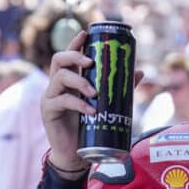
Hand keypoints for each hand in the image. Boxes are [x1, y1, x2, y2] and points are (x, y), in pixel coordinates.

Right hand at [41, 31, 142, 175]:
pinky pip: (62, 101)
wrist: (76, 154)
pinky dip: (78, 104)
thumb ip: (120, 88)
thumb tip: (140, 72)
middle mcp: (57, 84)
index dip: (75, 42)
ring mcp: (51, 97)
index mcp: (69, 79)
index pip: (68, 55)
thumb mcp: (106, 104)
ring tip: (95, 92)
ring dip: (80, 82)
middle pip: (59, 60)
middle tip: (91, 62)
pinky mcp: (49, 111)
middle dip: (75, 57)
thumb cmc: (89, 127)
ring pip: (59, 78)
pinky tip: (91, 110)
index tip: (86, 33)